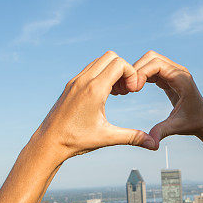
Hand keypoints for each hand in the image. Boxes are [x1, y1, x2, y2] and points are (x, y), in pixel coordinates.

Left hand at [36, 51, 156, 158]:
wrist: (48, 142)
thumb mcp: (107, 138)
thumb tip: (154, 145)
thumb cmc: (76, 141)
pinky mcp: (70, 85)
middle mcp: (84, 80)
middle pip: (111, 56)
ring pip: (99, 61)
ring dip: (112, 71)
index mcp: (94, 90)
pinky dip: (101, 75)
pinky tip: (105, 95)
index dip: (132, 74)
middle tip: (126, 91)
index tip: (132, 92)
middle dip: (124, 70)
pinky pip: (90, 69)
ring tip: (117, 93)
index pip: (119, 64)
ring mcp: (75, 81)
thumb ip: (132, 137)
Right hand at [134, 51, 202, 148]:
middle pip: (151, 57)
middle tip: (126, 89)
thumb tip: (151, 143)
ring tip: (128, 89)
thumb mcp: (177, 127)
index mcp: (181, 78)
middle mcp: (177, 71)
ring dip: (137, 71)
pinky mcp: (168, 76)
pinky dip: (141, 75)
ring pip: (150, 60)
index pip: (156, 64)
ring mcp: (173, 72)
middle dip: (136, 70)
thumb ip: (162, 131)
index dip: (141, 73)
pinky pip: (151, 68)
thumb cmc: (193, 122)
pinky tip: (134, 89)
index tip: (132, 90)